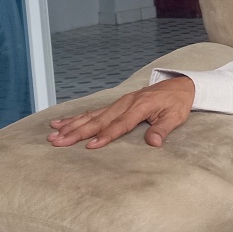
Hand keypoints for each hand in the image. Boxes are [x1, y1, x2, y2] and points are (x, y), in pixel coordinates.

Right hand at [47, 76, 195, 148]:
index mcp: (140, 106)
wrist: (179, 85)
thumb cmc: (177, 103)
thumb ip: (163, 129)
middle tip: (59, 142)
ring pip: (91, 116)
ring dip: (72, 125)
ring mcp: (118, 103)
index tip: (90, 146)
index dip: (105, 135)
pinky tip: (60, 123)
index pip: (120, 124)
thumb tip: (153, 143)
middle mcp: (125, 103)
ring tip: (53, 135)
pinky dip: (76, 117)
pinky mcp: (115, 104)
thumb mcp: (176, 116)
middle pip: (99, 120)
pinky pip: (92, 112)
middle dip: (77, 132)